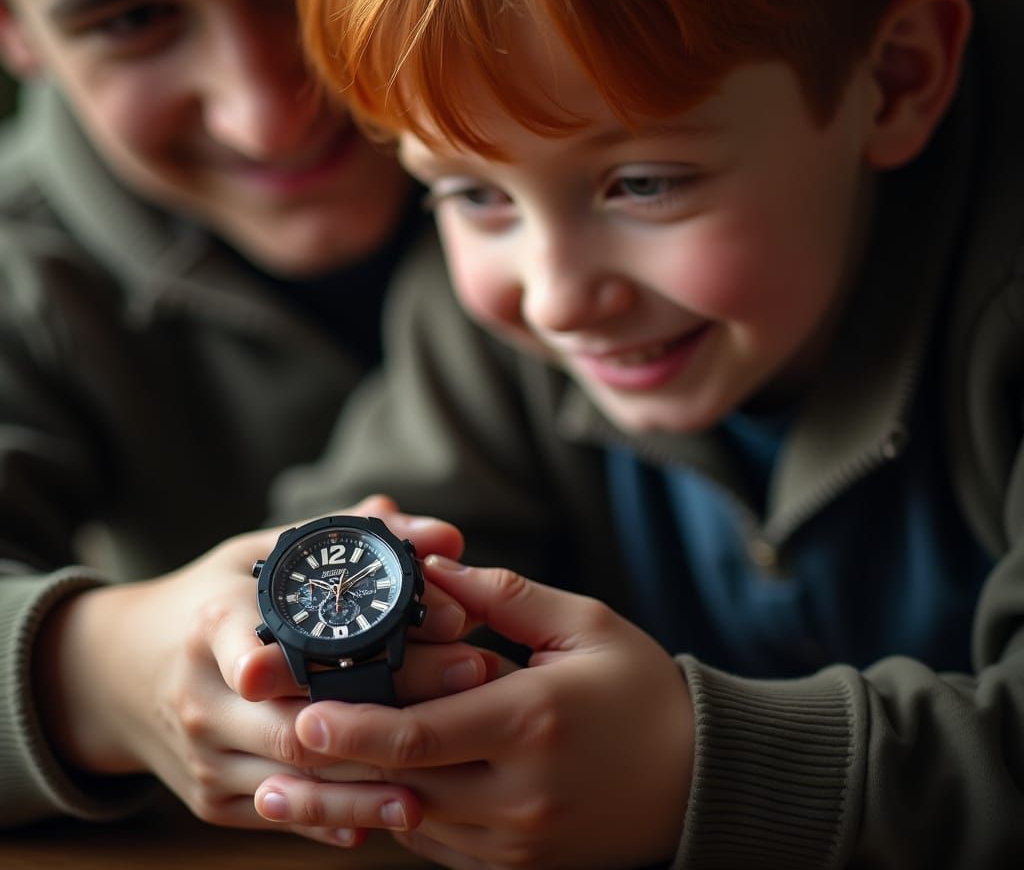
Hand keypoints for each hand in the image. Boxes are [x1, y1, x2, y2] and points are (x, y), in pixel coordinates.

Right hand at [33, 497, 491, 845]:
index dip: (337, 652)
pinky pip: (287, 814)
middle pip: (305, 718)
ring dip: (380, 775)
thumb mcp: (261, 555)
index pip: (261, 643)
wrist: (116, 675)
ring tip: (457, 760)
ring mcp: (205, 757)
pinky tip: (404, 805)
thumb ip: (349, 538)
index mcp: (211, 623)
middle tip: (474, 674)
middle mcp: (202, 696)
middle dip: (396, 704)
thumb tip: (445, 534)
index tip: (410, 638)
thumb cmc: (210, 600)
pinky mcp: (214, 800)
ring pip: (302, 779)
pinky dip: (344, 814)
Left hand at [256, 556, 693, 868]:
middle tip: (269, 760)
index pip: (420, 734)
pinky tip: (375, 791)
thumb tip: (437, 567)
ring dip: (357, 800)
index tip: (299, 715)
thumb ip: (505, 595)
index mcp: (530, 720)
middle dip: (330, 776)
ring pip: (412, 821)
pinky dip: (403, 815)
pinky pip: (439, 844)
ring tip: (293, 785)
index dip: (352, 727)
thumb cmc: (639, 687)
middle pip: (400, 786)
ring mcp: (516, 839)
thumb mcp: (585, 623)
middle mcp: (517, 791)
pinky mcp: (517, 863)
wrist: (696, 776)